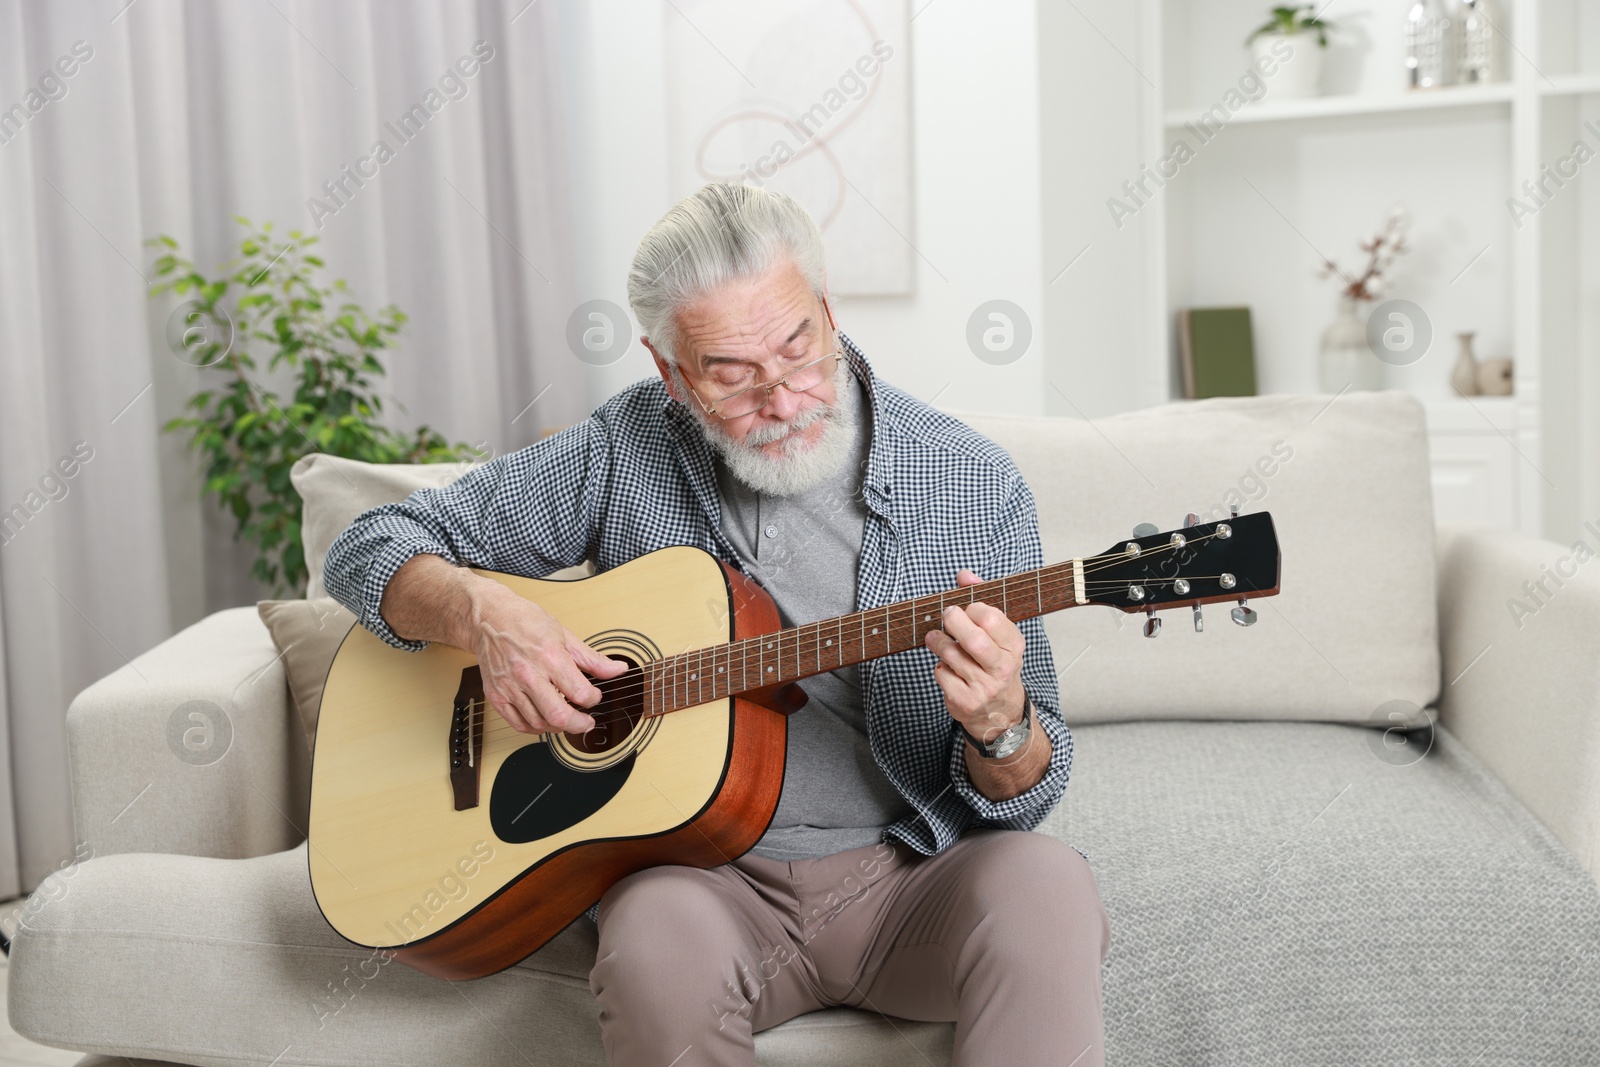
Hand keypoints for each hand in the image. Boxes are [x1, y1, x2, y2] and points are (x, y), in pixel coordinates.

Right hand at [466, 578, 627, 733]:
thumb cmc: (524, 622)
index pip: (580, 692)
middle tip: (586, 722)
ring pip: (539, 723)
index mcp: (549, 657)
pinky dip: (535, 728)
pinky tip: (544, 720)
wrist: (489, 619)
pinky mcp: (496, 695)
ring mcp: (510, 687)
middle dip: (579, 724)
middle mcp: (528, 674)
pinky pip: (518, 724)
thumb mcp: (564, 635)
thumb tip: (618, 669)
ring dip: (557, 726)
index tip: (593, 696)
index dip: (593, 699)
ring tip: (566, 718)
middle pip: (559, 715)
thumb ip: (592, 659)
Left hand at [924, 569, 1027, 744]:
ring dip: (938, 642)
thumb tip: (964, 575)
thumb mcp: (997, 634)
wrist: (1000, 712)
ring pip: (952, 655)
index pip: (992, 618)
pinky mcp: (965, 700)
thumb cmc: (994, 662)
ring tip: (935, 638)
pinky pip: (941, 674)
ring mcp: (984, 687)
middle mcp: (1003, 667)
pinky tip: (946, 666)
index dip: (973, 608)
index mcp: (1014, 646)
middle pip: (973, 640)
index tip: (967, 609)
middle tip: (946, 615)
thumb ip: (981, 600)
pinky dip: (939, 666)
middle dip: (953, 622)